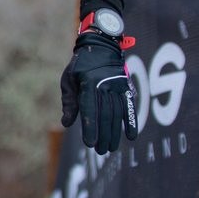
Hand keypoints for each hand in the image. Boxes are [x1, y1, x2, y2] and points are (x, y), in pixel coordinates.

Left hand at [59, 32, 136, 153]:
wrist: (101, 46)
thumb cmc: (80, 66)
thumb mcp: (68, 80)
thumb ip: (69, 102)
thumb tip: (66, 124)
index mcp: (88, 82)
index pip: (89, 109)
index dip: (90, 127)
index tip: (90, 144)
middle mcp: (105, 84)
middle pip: (105, 115)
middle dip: (103, 135)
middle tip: (100, 151)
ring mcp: (118, 86)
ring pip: (117, 113)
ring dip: (114, 133)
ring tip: (110, 148)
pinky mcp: (126, 87)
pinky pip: (129, 107)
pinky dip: (132, 121)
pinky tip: (131, 136)